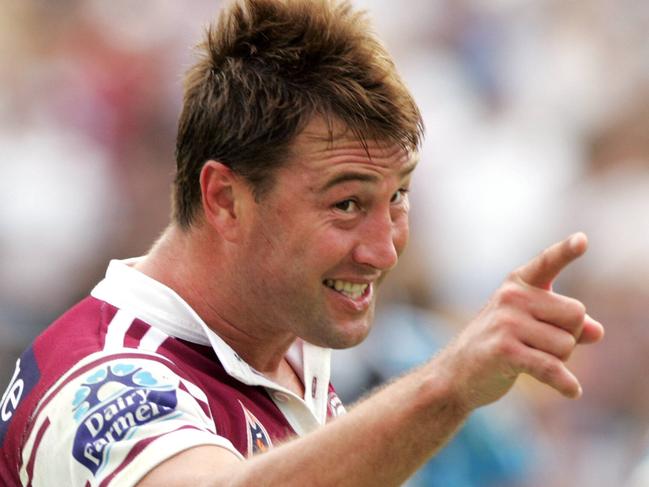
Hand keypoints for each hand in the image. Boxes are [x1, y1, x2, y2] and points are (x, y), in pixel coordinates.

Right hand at [438, 232, 604, 410]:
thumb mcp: (530, 328)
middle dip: (570, 336)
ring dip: (559, 361)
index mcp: (517, 285)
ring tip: (532, 361)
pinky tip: (571, 390)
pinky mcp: (504, 350)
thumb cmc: (497, 346)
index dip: (565, 251)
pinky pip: (551, 367)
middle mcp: (511, 297)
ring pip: (566, 345)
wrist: (456, 374)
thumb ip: (564, 324)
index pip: (547, 262)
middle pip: (576, 314)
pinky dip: (565, 383)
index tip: (583, 240)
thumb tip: (598, 331)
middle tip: (543, 346)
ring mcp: (506, 322)